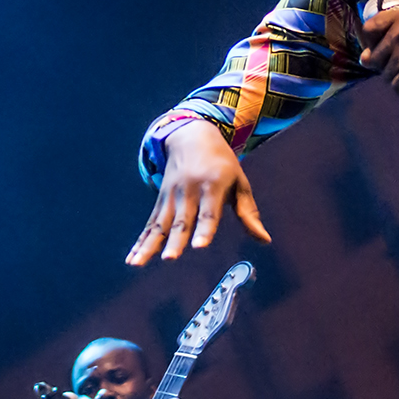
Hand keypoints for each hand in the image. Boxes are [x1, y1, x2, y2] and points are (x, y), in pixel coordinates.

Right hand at [126, 120, 271, 264]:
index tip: (199, 246)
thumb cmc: (221, 163)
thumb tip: (264, 240)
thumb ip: (248, 213)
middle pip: (181, 220)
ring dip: (149, 245)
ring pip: (160, 224)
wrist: (191, 136)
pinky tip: (133, 258)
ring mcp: (171, 195)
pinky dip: (141, 241)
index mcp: (212, 185)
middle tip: (170, 258)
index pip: (209, 212)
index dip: (205, 229)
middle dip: (175, 241)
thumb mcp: (239, 182)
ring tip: (138, 263)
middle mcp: (188, 190)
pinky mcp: (161, 200)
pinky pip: (150, 223)